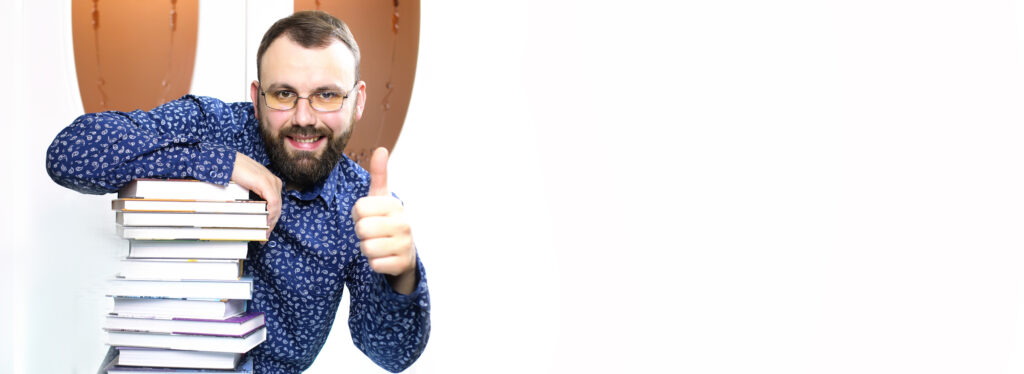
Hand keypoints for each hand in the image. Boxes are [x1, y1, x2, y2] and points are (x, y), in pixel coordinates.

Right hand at [231, 152, 281, 236]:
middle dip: (272, 223)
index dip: (272, 219)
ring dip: (271, 222)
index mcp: (271, 182)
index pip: (276, 204)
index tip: (266, 232)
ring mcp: (271, 181)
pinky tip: (265, 223)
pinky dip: (270, 215)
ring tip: (263, 233)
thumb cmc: (234, 173)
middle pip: (278, 207)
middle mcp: (274, 181)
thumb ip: (254, 197)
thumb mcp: (247, 188)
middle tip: (264, 237)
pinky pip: (273, 203)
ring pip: (277, 207)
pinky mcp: (266, 183)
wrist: (226, 162)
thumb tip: (253, 215)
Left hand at [353, 147, 416, 293]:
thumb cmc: (387, 222)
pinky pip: (375, 264)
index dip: (358, 214)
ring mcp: (404, 244)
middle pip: (362, 228)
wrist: (404, 252)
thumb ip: (379, 175)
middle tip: (371, 232)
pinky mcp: (401, 264)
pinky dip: (374, 263)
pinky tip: (383, 257)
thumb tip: (381, 149)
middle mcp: (403, 223)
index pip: (359, 208)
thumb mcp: (382, 199)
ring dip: (366, 248)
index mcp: (395, 205)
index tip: (368, 216)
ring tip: (377, 244)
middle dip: (361, 232)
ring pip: (367, 248)